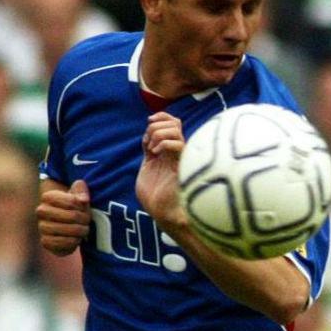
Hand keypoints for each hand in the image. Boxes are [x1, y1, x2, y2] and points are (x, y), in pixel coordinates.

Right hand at [37, 179, 91, 255]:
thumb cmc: (74, 208)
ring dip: (80, 231)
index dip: (82, 207)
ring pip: (67, 230)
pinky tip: (76, 239)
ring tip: (83, 230)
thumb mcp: (79, 196)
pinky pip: (62, 243)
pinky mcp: (45, 241)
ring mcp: (42, 226)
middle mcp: (41, 211)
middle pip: (72, 216)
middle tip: (87, 221)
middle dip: (84, 220)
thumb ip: (82, 192)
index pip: (71, 201)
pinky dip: (73, 242)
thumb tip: (83, 200)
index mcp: (48, 196)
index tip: (83, 208)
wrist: (66, 226)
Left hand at [137, 112, 187, 226]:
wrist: (161, 214)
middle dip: (156, 127)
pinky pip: (178, 144)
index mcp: (170, 150)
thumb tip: (149, 133)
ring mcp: (181, 158)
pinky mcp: (182, 167)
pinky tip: (156, 154)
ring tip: (152, 150)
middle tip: (148, 145)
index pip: (173, 122)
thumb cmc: (155, 195)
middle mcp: (178, 152)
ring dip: (158, 134)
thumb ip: (149, 149)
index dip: (161, 117)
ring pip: (176, 130)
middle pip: (175, 122)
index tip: (148, 123)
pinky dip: (164, 143)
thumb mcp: (148, 165)